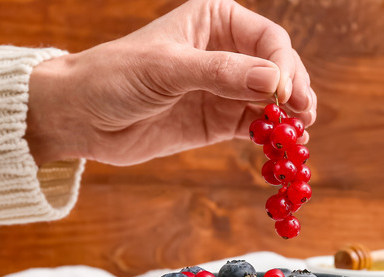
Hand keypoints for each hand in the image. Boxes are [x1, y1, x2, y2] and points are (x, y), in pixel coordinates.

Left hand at [25, 0, 316, 165]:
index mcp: (215, 20)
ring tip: (299, 136)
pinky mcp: (218, 121)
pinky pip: (255, 127)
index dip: (283, 64)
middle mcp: (226, 51)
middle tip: (303, 117)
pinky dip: (272, 138)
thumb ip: (221, 74)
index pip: (267, 38)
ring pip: (271, 100)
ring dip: (289, 117)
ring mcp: (225, 88)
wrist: (80, 116)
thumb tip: (275, 81)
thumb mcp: (166, 69)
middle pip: (278, 69)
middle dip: (294, 91)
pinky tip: (283, 148)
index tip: (286, 93)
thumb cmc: (114, 76)